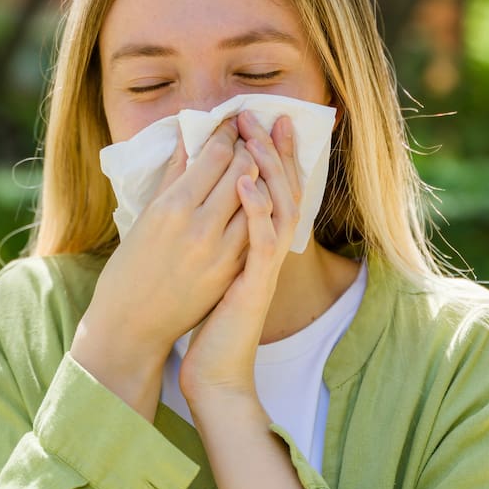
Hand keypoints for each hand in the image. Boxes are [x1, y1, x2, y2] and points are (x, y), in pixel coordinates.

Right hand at [70, 117, 257, 414]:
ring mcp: (221, 251)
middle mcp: (200, 226)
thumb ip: (172, 175)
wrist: (132, 325)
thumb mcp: (146, 215)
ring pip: (258, 198)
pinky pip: (258, 228)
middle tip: (250, 135)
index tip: (231, 123)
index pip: (216, 155)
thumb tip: (189, 138)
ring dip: (261, 175)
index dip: (228, 134)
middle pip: (242, 171)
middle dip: (249, 147)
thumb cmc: (129, 267)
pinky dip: (261, 207)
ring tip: (256, 162)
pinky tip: (259, 196)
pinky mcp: (233, 271)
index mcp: (172, 207)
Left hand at [180, 112, 300, 405]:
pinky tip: (245, 184)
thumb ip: (217, 230)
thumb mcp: (213, 266)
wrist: (214, 373)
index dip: (273, 153)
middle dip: (273, 149)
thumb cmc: (208, 321)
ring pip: (279, 208)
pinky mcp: (254, 284)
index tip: (264, 119)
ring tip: (256, 137)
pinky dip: (256, 210)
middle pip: (283, 189)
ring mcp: (263, 266)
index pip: (274, 188)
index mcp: (258, 243)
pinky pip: (261, 241)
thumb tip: (205, 194)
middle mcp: (268, 250)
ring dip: (268, 169)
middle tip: (263, 115)